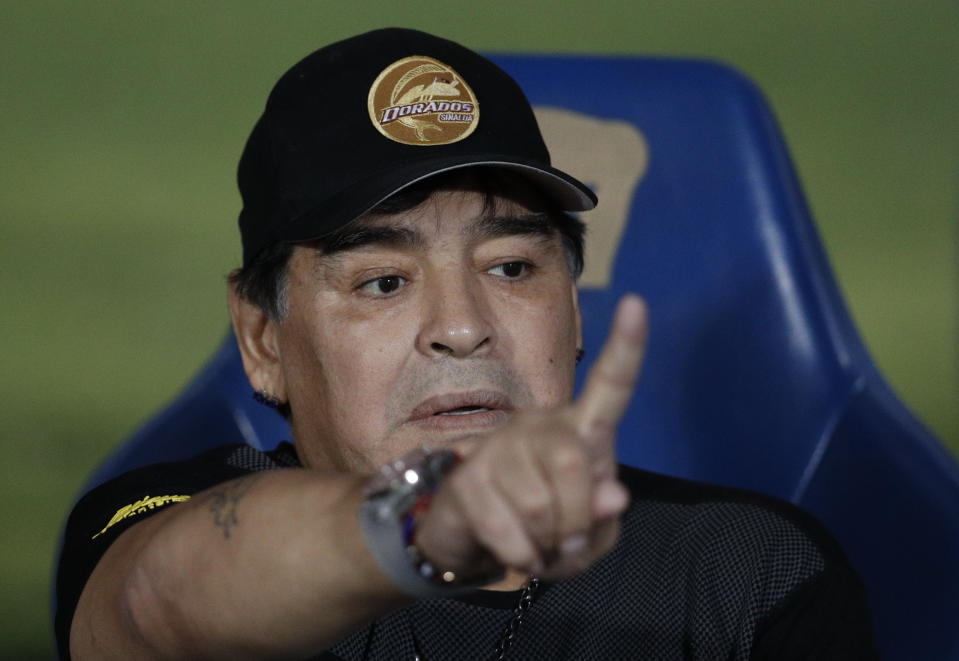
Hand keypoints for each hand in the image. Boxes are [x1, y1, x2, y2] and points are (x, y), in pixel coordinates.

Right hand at [415, 294, 647, 579]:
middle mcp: (539, 426)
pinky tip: (515, 551)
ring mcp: (498, 447)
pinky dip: (520, 556)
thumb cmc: (545, 529)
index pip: (608, 386)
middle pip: (574, 465)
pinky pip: (507, 531)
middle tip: (568, 543)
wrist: (476, 540)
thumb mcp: (588, 536)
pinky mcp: (466, 477)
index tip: (637, 303)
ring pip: (540, 506)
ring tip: (538, 544)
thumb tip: (613, 494)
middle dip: (577, 521)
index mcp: (579, 430)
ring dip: (547, 546)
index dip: (626, 349)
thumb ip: (604, 516)